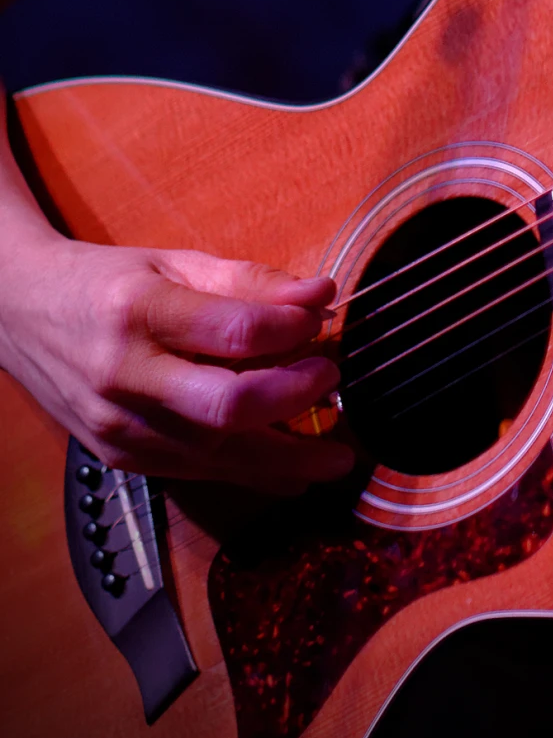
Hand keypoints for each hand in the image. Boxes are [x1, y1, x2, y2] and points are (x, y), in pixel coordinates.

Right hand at [0, 234, 355, 492]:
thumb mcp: (174, 263)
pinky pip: (194, 472)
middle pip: (225, 407)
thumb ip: (250, 281)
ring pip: (214, 454)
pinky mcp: (119, 458)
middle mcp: (124, 377)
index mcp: (138, 312)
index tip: (322, 318)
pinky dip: (247, 474)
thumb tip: (321, 296)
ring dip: (284, 458)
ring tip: (336, 455)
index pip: (231, 330)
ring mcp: (118, 427)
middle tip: (334, 385)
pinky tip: (290, 474)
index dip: (290, 329)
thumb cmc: (106, 283)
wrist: (19, 316)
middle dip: (293, 402)